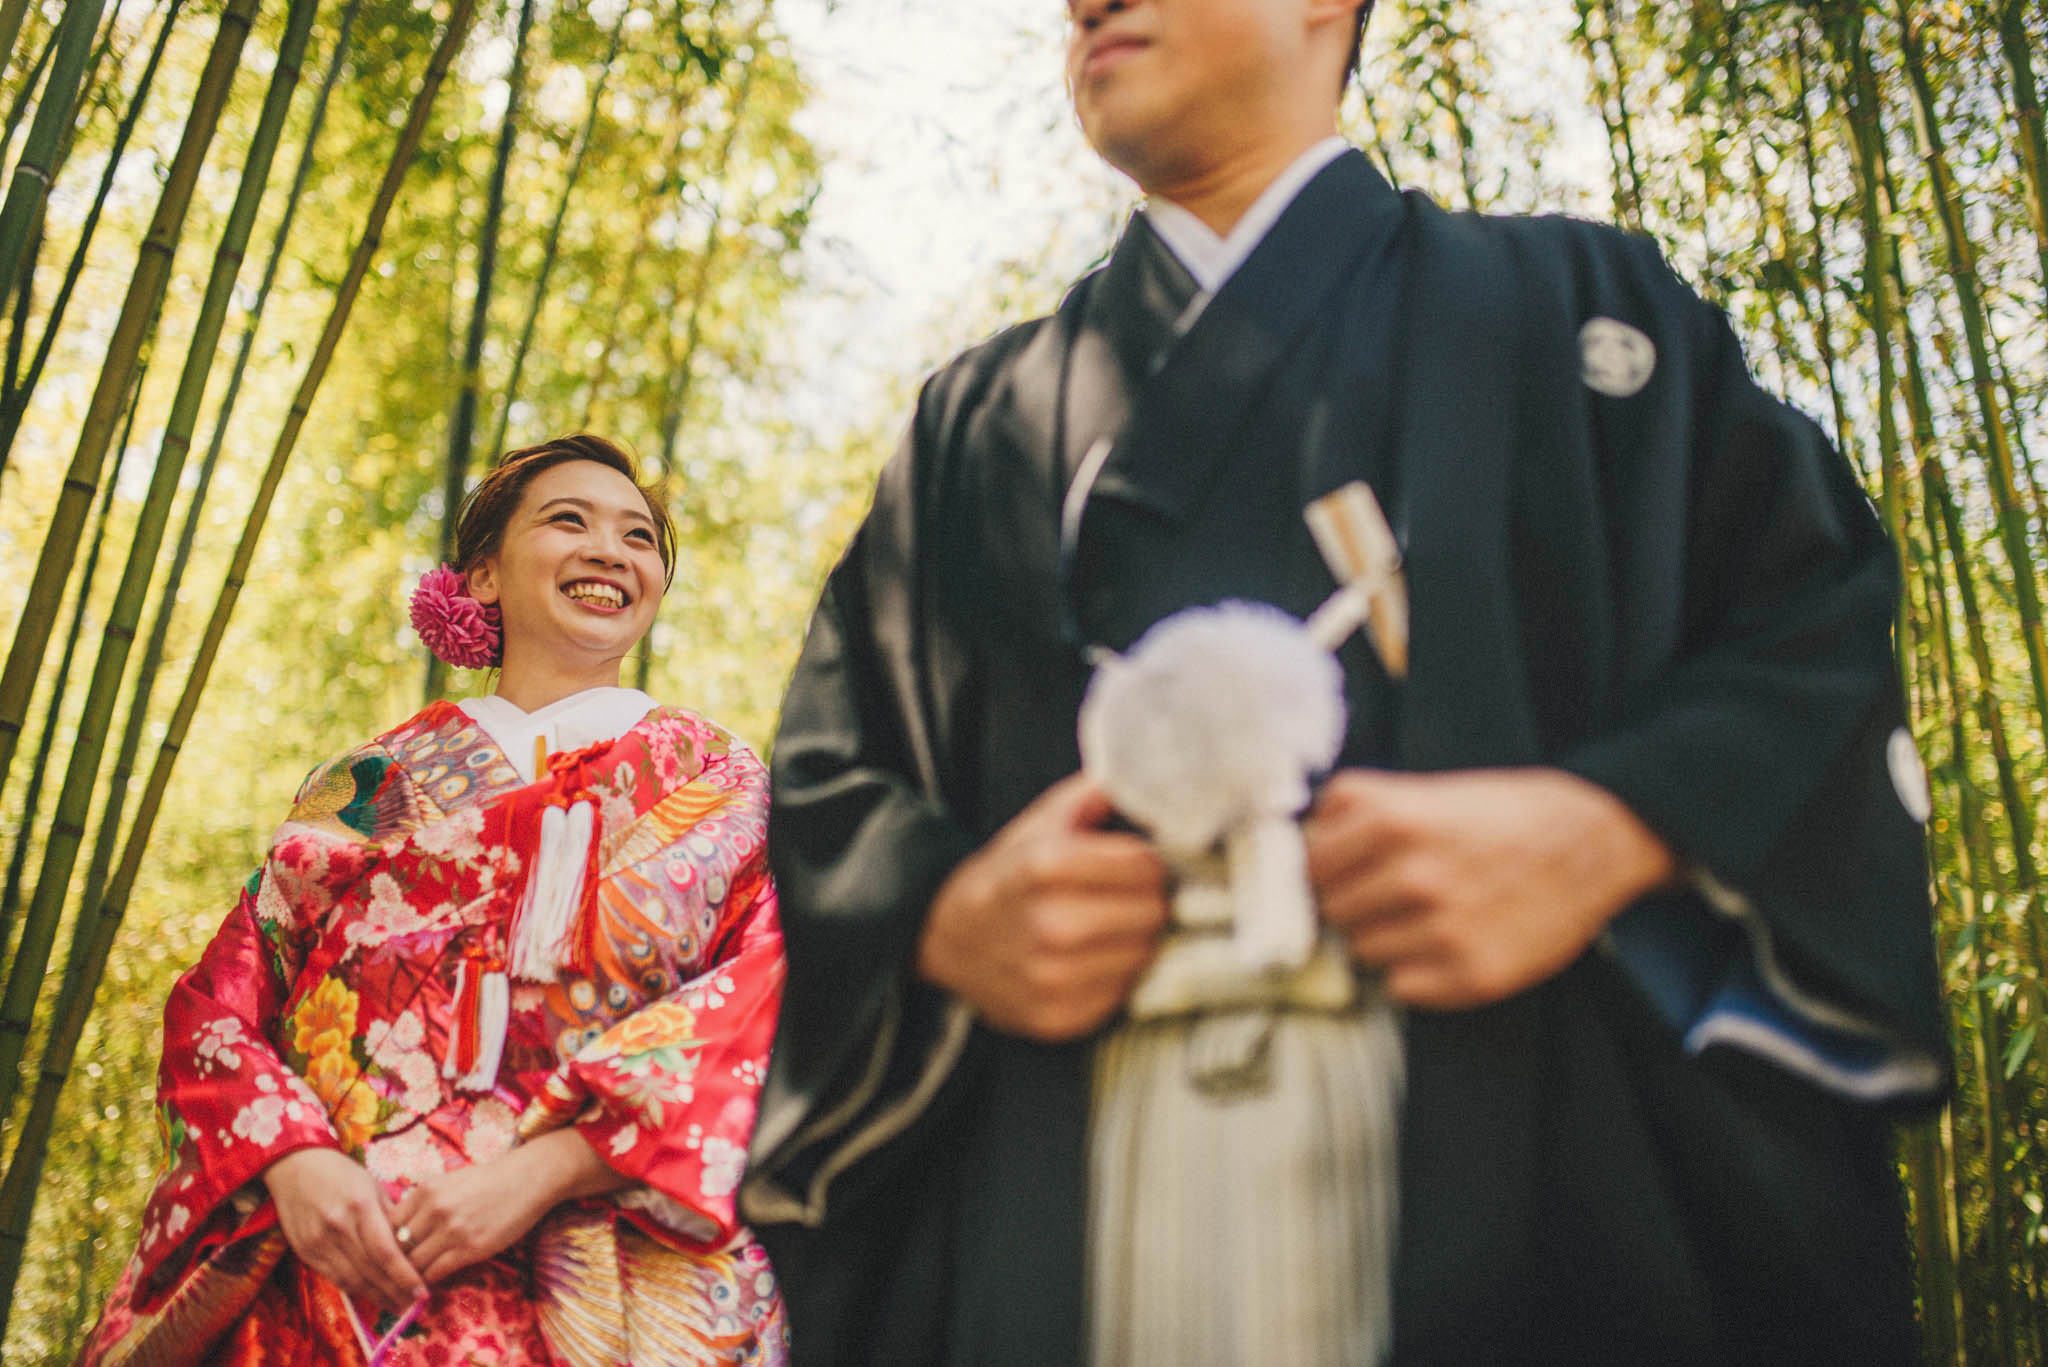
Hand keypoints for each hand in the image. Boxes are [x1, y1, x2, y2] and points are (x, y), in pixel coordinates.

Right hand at [263, 1146, 426, 1312]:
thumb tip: (415, 1243)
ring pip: (351, 1279)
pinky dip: (355, 1289)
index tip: (422, 1291)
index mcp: (359, 1206)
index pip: (385, 1251)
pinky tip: (372, 1294)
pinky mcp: (305, 1251)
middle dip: (394, 1291)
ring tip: (397, 1305)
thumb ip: (392, 1215)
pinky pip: (334, 1278)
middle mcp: (337, 1226)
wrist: (294, 1166)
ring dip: (376, 1296)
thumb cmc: (341, 1174)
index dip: (404, 1276)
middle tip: (414, 1305)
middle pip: (370, 1270)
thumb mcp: (372, 1186)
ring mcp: (318, 1241)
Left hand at [392, 1129, 626, 1282]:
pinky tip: (427, 1287)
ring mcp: (451, 1229)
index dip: (383, 1245)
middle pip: (397, 1247)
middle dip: (392, 1266)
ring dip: (408, 1278)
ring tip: (405, 1288)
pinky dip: (427, 1283)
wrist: (529, 1179)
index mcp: (424, 1190)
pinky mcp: (470, 1247)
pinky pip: (435, 1272)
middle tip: (390, 1279)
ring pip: (413, 1263)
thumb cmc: (490, 1180)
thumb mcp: (449, 1182)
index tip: (386, 1257)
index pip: (388, 1226)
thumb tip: (400, 1230)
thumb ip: (424, 1203)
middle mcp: (433, 1209)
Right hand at [918, 772, 1170, 1041]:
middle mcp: (1051, 926)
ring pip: (1143, 956)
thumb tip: (1153, 776)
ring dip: (1136, 940)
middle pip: (1153, 913)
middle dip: (1149, 900)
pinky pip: (1121, 995)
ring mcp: (1052, 978)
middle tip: (1130, 897)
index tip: (1140, 863)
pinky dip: (1115, 976)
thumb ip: (1098, 792)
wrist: (945, 935)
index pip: (1147, 866)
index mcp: (1047, 865)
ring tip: (1110, 928)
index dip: (1150, 861)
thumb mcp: (1043, 819)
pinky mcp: (1055, 1019)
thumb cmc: (1009, 873)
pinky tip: (1092, 960)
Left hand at [1303, 767, 1675, 1008]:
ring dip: (1384, 938)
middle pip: (1332, 911)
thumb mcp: (1424, 790)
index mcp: (1391, 819)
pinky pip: (1401, 987)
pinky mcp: (1473, 974)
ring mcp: (1443, 928)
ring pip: (1363, 952)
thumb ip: (1355, 814)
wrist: (1596, 840)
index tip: (1338, 873)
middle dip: (1353, 904)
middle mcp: (1413, 874)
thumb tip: (1294, 849)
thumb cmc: (1504, 813)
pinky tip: (1448, 943)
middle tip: (1390, 894)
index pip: (1308, 866)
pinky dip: (1415, 972)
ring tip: (1427, 915)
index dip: (1322, 870)